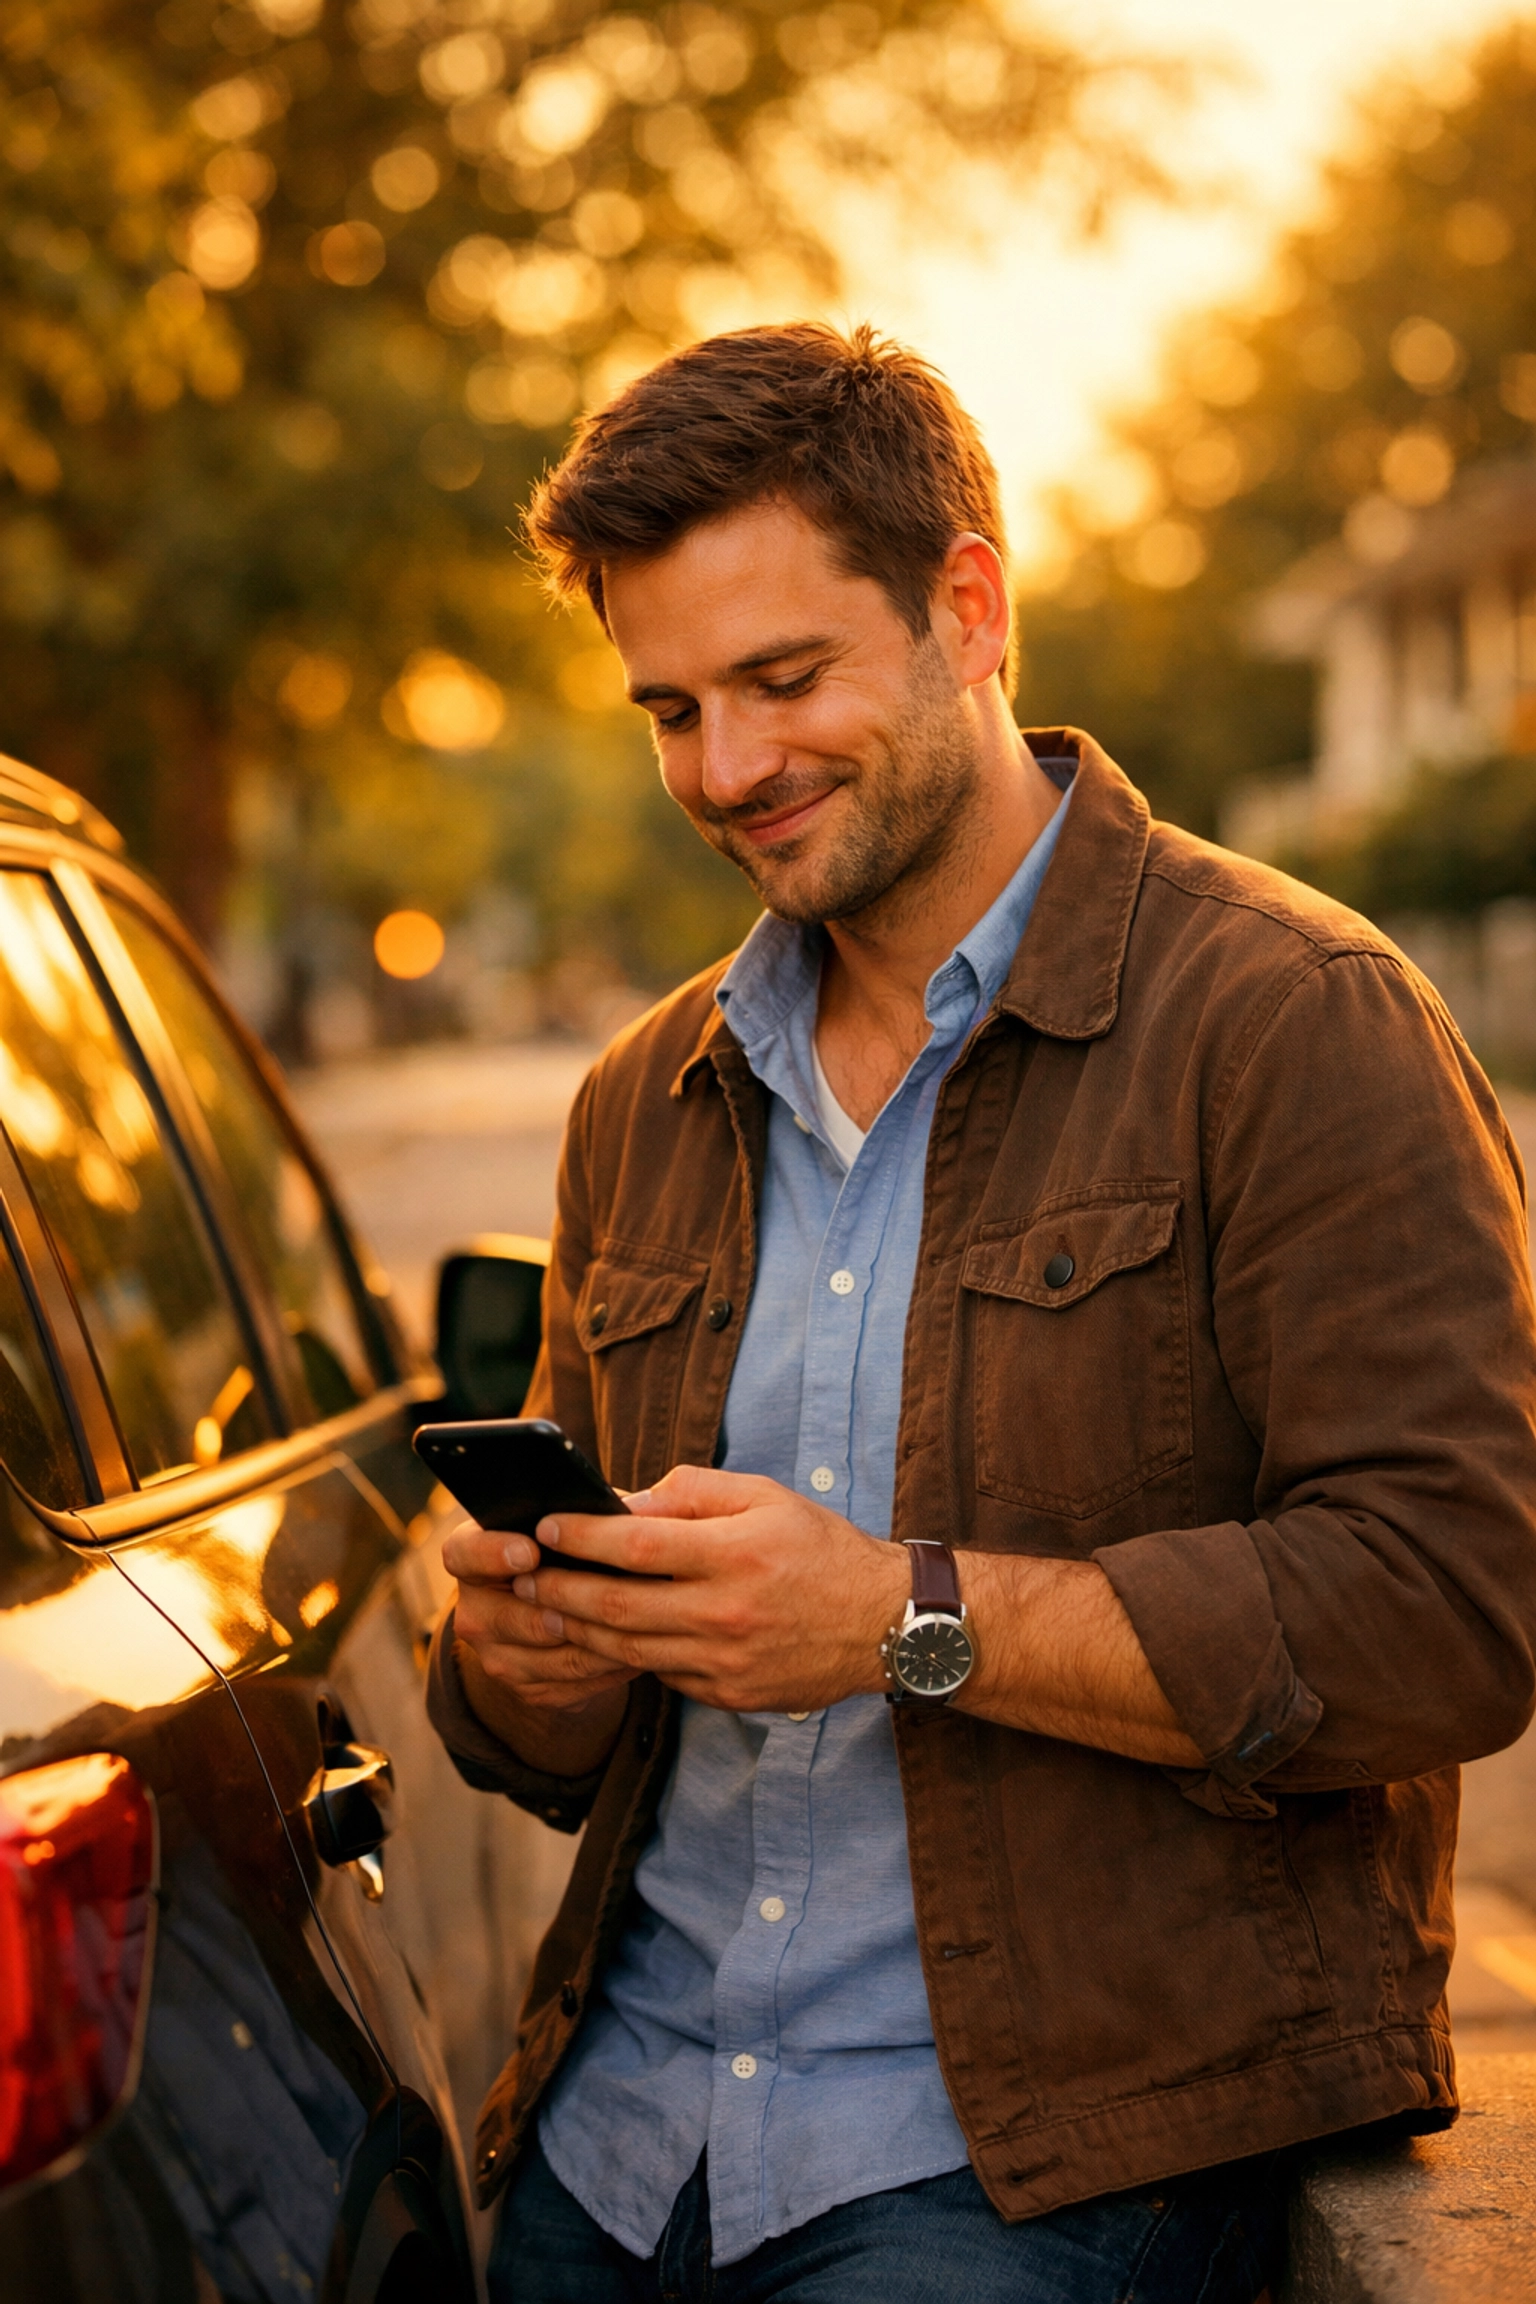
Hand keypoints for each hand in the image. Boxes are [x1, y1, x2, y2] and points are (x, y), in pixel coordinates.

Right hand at [441, 1516, 640, 1772]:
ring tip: (647, 1621)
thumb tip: (627, 1512)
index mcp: (471, 1558)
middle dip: (568, 1607)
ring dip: (606, 1640)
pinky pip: (576, 1682)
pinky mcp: (527, 1691)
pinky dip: (612, 1667)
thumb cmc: (561, 1550)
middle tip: (612, 1594)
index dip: (493, 1554)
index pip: (465, 1554)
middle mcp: (474, 1613)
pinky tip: (642, 1647)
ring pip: (558, 1656)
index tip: (528, 1551)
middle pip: (517, 1618)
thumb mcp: (562, 1525)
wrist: (547, 1613)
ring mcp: (497, 1658)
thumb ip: (582, 1514)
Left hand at [513, 1465, 910, 1713]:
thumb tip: (627, 1502)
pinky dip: (624, 1656)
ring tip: (542, 1610)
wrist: (884, 1623)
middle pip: (617, 1607)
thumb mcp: (765, 1499)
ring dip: (576, 1630)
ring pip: (628, 1650)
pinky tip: (598, 1638)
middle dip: (558, 1591)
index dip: (583, 1536)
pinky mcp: (727, 1694)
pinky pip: (660, 1674)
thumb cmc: (820, 1550)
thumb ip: (693, 1494)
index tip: (545, 1525)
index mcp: (734, 1554)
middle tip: (520, 1578)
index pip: (637, 1544)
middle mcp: (726, 1612)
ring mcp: (724, 1661)